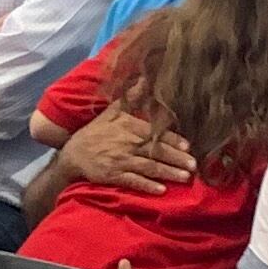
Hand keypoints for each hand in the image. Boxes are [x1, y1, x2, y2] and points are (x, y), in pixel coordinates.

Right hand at [60, 107, 195, 195]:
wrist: (73, 154)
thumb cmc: (96, 132)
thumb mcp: (112, 112)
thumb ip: (131, 97)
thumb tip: (145, 78)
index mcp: (128, 127)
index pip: (154, 133)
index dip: (172, 140)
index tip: (188, 146)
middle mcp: (126, 143)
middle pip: (155, 151)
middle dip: (176, 159)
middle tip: (194, 165)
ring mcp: (119, 161)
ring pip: (148, 167)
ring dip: (167, 173)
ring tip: (185, 178)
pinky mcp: (113, 176)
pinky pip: (133, 182)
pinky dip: (147, 186)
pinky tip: (161, 190)